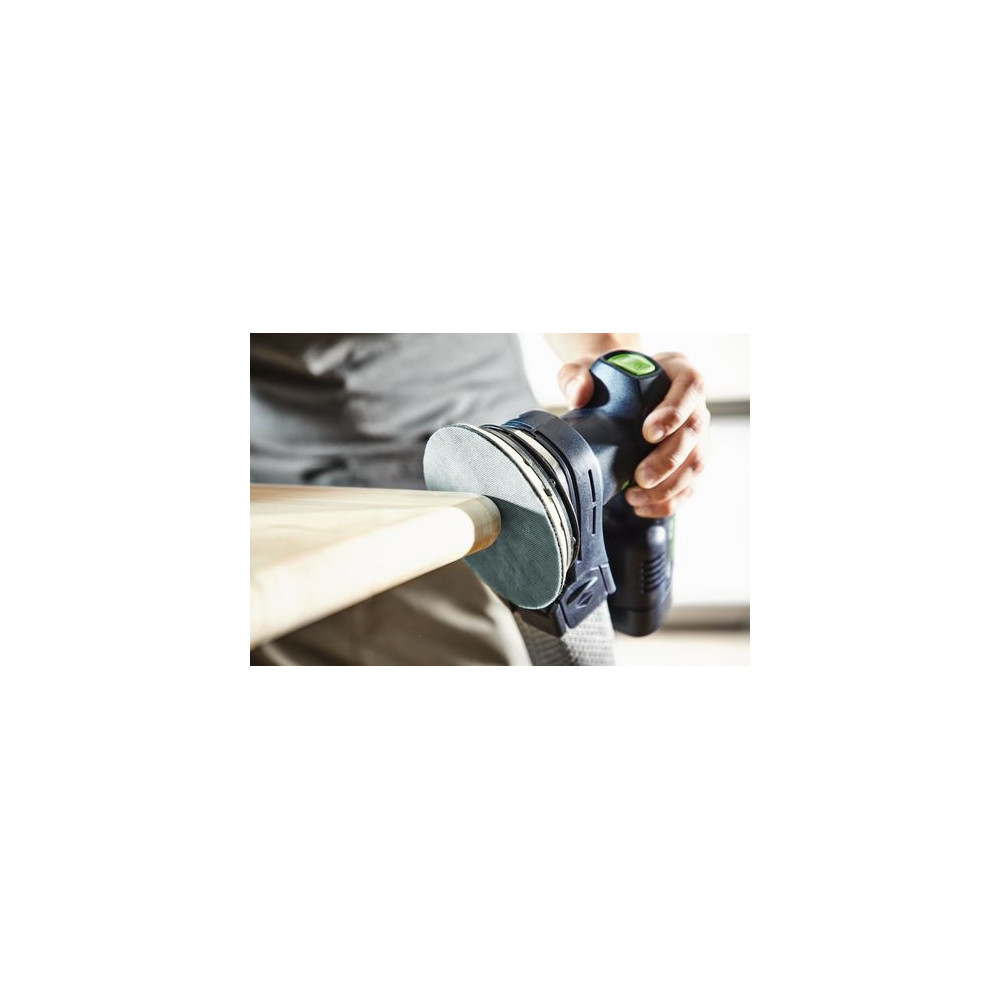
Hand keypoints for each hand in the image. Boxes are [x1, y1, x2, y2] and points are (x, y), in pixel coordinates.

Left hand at [556, 352, 709, 517]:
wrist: (615, 393)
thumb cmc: (607, 378)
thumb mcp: (585, 368)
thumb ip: (576, 376)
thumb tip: (579, 395)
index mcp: (677, 372)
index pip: (691, 386)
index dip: (675, 411)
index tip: (648, 433)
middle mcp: (694, 403)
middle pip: (695, 431)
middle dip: (669, 459)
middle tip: (641, 477)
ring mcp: (696, 434)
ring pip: (697, 462)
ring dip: (670, 486)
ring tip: (635, 497)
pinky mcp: (690, 460)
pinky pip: (690, 485)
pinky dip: (669, 501)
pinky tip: (642, 507)